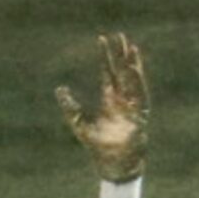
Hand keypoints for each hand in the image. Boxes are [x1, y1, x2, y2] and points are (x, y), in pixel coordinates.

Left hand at [56, 32, 147, 181]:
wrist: (111, 160)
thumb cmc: (96, 143)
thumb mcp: (78, 121)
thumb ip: (69, 104)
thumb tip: (59, 88)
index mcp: (108, 98)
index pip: (107, 71)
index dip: (105, 56)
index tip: (103, 39)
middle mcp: (121, 97)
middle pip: (121, 70)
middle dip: (121, 54)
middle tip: (120, 36)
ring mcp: (131, 103)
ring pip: (133, 78)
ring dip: (132, 63)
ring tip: (131, 48)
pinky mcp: (139, 112)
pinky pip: (139, 93)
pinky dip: (136, 81)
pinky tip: (133, 69)